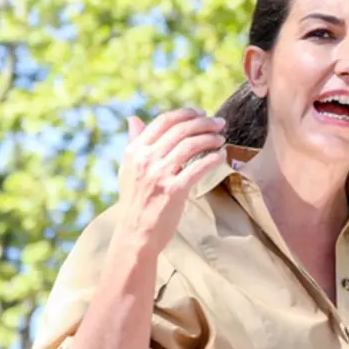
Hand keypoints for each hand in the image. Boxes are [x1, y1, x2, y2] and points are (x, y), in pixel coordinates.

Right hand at [116, 107, 227, 250]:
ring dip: (211, 138)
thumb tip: (133, 118)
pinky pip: (199, 167)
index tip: (202, 114)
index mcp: (135, 151)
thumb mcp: (128, 168)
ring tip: (221, 139)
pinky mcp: (174, 190)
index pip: (164, 121)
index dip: (186, 114)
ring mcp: (159, 175)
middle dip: (204, 123)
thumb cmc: (135, 201)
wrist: (135, 234)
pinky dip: (213, 158)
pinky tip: (221, 156)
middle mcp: (146, 159)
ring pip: (191, 145)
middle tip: (220, 123)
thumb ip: (134, 142)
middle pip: (181, 130)